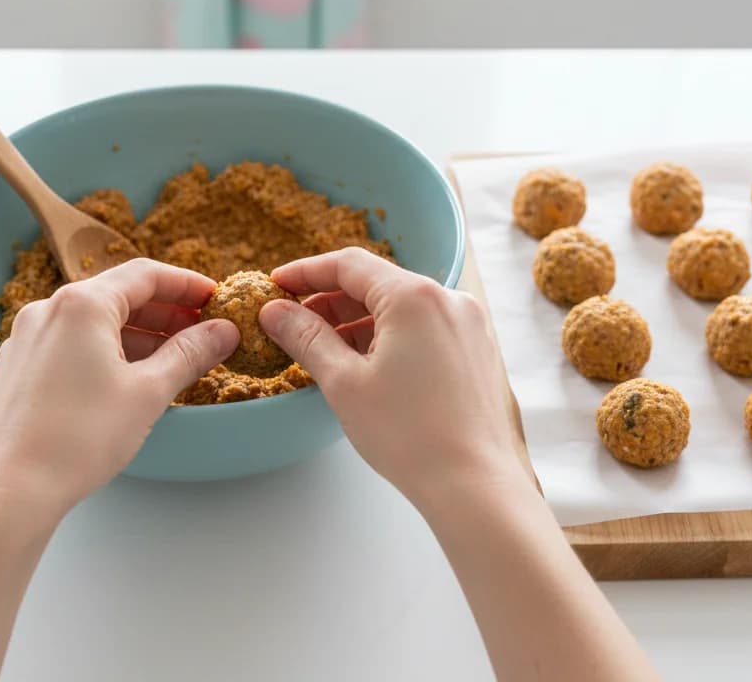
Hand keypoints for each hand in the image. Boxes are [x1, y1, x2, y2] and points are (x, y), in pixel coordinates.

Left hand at [0, 258, 238, 519]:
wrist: (8, 492)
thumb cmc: (79, 438)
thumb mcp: (148, 392)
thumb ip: (190, 353)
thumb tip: (225, 330)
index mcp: (82, 304)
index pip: (145, 274)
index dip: (186, 283)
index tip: (216, 297)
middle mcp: (49, 310)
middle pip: (119, 294)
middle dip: (165, 311)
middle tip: (202, 330)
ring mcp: (28, 337)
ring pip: (95, 321)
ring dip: (138, 332)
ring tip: (174, 357)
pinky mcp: (17, 366)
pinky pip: (72, 342)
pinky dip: (107, 349)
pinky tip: (130, 377)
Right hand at [259, 248, 520, 505]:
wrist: (477, 488)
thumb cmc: (410, 436)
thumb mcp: (344, 382)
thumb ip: (306, 337)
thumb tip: (274, 311)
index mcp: (415, 296)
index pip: (349, 264)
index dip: (306, 272)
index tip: (276, 284)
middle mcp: (448, 299)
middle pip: (377, 283)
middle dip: (330, 300)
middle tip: (292, 322)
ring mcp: (469, 324)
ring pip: (401, 307)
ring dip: (359, 320)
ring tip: (323, 348)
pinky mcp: (478, 350)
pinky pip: (425, 327)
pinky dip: (390, 336)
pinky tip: (365, 364)